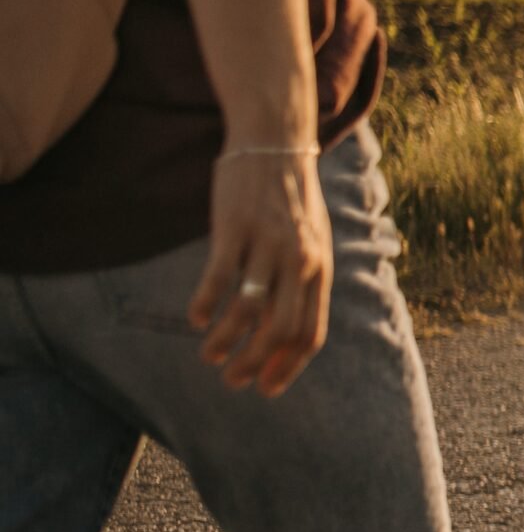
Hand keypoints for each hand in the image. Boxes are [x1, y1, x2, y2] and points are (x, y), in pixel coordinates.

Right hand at [187, 147, 332, 395]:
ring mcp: (266, 245)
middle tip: (231, 380)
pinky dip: (205, 304)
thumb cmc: (291, 201)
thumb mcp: (312, 243)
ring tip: (209, 355)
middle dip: (255, 363)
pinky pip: (218, 277)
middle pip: (280, 330)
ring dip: (226, 341)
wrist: (276, 144)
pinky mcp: (234, 227)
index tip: (265, 388)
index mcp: (320, 270)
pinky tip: (195, 319)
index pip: (309, 333)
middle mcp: (299, 262)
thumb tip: (287, 332)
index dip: (287, 366)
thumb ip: (303, 283)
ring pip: (246, 310)